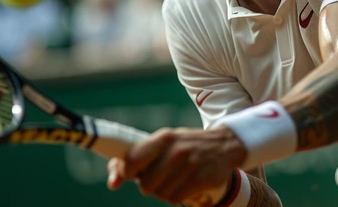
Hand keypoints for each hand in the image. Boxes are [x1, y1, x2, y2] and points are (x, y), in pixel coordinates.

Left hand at [118, 126, 246, 204]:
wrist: (225, 144)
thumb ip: (136, 159)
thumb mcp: (164, 144)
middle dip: (149, 185)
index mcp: (163, 138)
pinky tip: (184, 186)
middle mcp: (176, 150)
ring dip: (165, 192)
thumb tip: (112, 183)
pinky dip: (177, 197)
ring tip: (174, 180)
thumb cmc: (185, 145)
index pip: (132, 159)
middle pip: (146, 184)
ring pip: (161, 194)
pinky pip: (176, 199)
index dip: (126, 172)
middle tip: (160, 177)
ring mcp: (190, 164)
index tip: (132, 174)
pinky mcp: (202, 178)